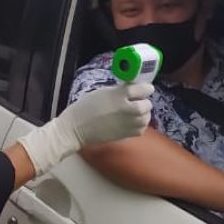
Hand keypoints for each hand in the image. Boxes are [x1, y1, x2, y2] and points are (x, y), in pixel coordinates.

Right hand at [18, 83, 153, 175]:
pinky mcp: (126, 135)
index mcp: (119, 95)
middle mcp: (127, 109)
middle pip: (147, 104)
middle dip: (143, 102)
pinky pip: (141, 128)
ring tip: (132, 112)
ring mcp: (128, 124)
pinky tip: (129, 122)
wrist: (76, 129)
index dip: (145, 88)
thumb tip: (134, 89)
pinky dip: (139, 125)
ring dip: (142, 114)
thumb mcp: (103, 92)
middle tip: (134, 101)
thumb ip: (120, 91)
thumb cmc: (85, 107)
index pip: (144, 89)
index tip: (142, 89)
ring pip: (146, 117)